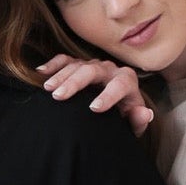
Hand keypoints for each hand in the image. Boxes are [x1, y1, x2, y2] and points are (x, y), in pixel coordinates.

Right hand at [37, 54, 154, 136]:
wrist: (115, 109)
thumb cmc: (123, 119)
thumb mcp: (132, 125)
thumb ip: (138, 120)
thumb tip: (144, 113)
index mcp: (126, 81)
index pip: (119, 85)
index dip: (108, 96)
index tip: (94, 109)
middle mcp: (110, 69)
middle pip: (93, 70)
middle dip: (76, 82)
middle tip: (59, 96)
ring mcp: (93, 65)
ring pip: (76, 65)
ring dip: (61, 76)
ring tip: (48, 89)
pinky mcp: (78, 64)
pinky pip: (65, 60)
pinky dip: (53, 64)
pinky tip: (40, 73)